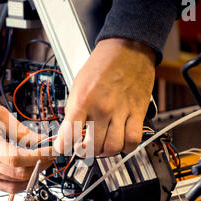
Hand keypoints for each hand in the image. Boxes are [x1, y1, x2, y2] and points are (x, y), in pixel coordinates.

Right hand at [0, 103, 52, 192]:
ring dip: (34, 175)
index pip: (18, 158)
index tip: (51, 150)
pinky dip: (22, 183)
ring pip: (16, 185)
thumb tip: (40, 140)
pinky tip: (31, 172)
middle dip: (41, 165)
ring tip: (42, 162)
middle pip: (20, 173)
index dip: (38, 156)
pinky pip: (8, 188)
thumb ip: (21, 130)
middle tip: (51, 154)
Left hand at [53, 38, 155, 156]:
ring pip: (112, 148)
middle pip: (92, 147)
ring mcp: (121, 112)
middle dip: (85, 151)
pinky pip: (133, 140)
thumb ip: (74, 110)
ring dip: (105, 152)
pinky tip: (120, 142)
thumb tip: (69, 132)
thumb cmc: (102, 64)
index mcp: (83, 100)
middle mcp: (102, 108)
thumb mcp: (78, 84)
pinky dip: (126, 147)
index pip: (69, 135)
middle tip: (84, 146)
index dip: (63, 147)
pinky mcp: (138, 112)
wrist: (128, 47)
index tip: (63, 148)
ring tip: (101, 146)